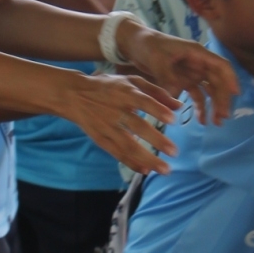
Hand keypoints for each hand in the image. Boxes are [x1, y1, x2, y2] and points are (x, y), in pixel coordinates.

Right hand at [59, 70, 178, 174]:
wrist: (74, 95)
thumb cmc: (110, 87)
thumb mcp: (132, 81)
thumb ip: (156, 92)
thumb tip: (179, 106)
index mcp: (126, 93)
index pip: (143, 101)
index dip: (157, 109)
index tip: (173, 119)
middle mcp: (116, 110)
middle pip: (137, 126)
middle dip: (156, 140)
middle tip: (174, 152)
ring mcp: (108, 126)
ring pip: (128, 145)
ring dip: (147, 158)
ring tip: (165, 169)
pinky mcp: (100, 139)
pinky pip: (117, 153)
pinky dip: (131, 163)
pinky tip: (145, 170)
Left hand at [123, 22, 238, 124]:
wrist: (134, 44)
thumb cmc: (148, 45)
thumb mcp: (157, 60)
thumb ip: (168, 79)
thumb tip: (176, 100)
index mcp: (197, 53)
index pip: (221, 65)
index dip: (230, 79)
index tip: (235, 95)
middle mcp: (199, 63)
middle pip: (218, 81)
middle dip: (222, 99)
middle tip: (222, 117)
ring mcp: (192, 73)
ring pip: (210, 90)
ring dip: (214, 105)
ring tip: (216, 123)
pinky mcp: (184, 81)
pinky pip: (197, 95)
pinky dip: (200, 107)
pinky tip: (201, 121)